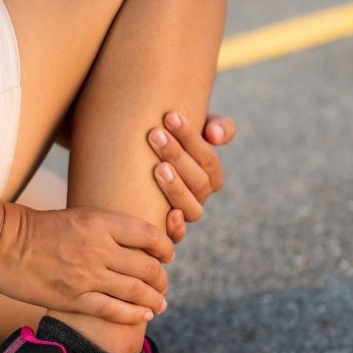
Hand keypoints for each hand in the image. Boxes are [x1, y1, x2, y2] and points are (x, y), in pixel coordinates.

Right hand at [0, 203, 175, 324]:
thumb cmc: (33, 227)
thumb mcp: (74, 215)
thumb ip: (102, 228)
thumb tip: (128, 242)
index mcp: (99, 222)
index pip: (148, 234)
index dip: (165, 246)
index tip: (167, 254)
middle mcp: (99, 249)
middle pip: (147, 266)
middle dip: (161, 278)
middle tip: (163, 284)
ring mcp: (87, 276)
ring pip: (136, 291)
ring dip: (154, 299)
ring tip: (160, 304)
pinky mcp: (73, 298)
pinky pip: (113, 311)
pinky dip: (134, 315)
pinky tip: (143, 316)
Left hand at [148, 112, 237, 241]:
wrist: (136, 159)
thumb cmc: (165, 140)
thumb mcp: (191, 129)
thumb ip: (216, 125)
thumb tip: (214, 135)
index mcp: (209, 175)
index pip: (208, 159)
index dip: (192, 138)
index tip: (170, 115)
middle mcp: (199, 197)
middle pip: (199, 181)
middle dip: (178, 155)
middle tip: (155, 133)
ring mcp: (184, 216)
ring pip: (191, 208)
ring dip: (176, 187)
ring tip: (157, 166)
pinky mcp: (166, 232)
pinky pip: (178, 236)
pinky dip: (177, 227)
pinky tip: (169, 213)